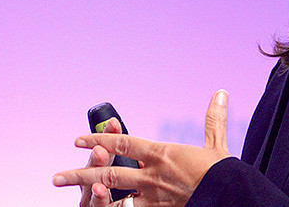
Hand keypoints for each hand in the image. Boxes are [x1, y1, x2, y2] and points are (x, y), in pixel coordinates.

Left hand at [53, 90, 232, 206]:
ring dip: (88, 195)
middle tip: (57, 176)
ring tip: (68, 193)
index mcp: (163, 154)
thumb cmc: (224, 174)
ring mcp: (153, 197)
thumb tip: (220, 92)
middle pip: (108, 172)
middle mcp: (152, 175)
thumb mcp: (217, 146)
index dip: (100, 140)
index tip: (79, 139)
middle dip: (80, 173)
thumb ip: (214, 120)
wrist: (232, 197)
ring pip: (112, 196)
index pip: (124, 144)